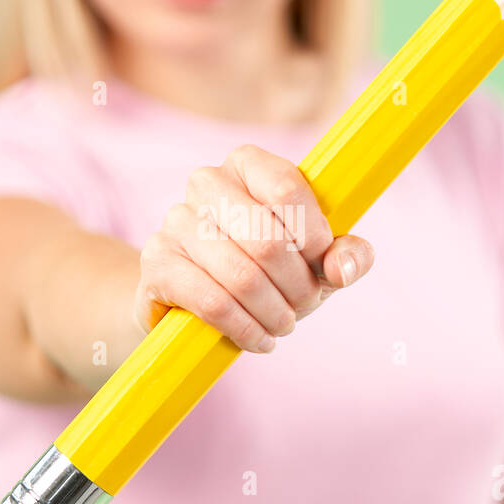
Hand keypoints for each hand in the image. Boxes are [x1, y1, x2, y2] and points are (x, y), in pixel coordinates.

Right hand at [133, 143, 373, 351]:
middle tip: (305, 304)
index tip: (323, 266)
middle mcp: (206, 182)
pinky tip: (260, 339)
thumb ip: (345, 254)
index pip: (287, 189)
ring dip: (274, 312)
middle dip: (298, 285)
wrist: (197, 299)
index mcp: (247, 163)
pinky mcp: (157, 264)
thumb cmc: (268, 269)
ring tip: (283, 324)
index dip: (314, 237)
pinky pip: (212, 302)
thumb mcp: (314, 258)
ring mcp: (175, 222)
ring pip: (242, 276)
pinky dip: (246, 329)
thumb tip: (342, 269)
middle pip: (267, 240)